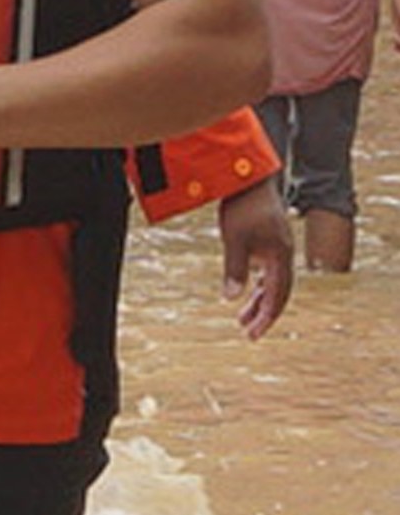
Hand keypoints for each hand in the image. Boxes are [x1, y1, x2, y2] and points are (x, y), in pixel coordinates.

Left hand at [218, 180, 293, 339]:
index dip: (267, 316)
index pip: (277, 295)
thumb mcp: (234, 238)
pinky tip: (243, 296)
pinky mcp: (267, 245)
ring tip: (241, 321)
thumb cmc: (241, 208)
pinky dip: (256, 287)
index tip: (254, 334)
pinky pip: (266, 274)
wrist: (248, 180)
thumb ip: (234, 268)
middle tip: (250, 334)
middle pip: (278, 293)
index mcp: (281, 257)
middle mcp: (283, 256)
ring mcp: (276, 250)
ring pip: (271, 284)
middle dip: (264, 314)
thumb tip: (231, 298)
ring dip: (258, 302)